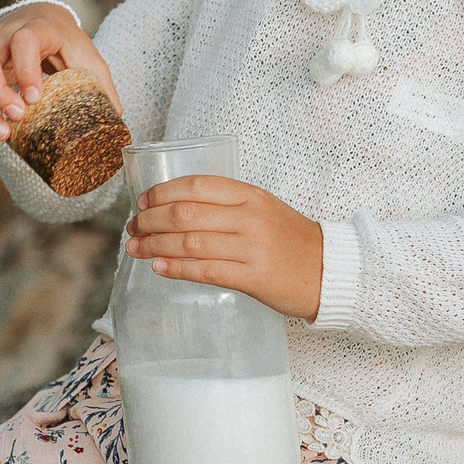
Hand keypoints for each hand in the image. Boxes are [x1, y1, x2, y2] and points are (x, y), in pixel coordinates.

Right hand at [0, 5, 118, 147]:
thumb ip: (100, 84)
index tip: (34, 97)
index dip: (25, 68)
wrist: (39, 20)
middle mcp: (3, 37)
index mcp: (35, 29)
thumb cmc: (65, 41)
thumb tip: (117, 119)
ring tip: (2, 135)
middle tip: (17, 117)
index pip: (22, 41)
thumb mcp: (86, 56)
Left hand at [124, 176, 323, 320]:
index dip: (162, 193)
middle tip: (133, 228)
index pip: (196, 186)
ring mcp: (252, 248)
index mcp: (250, 195)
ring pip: (190, 243)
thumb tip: (173, 209)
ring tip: (135, 249)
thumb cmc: (290, 240)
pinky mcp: (254, 278)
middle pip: (185, 214)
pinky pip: (206, 271)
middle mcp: (250, 218)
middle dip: (150, 220)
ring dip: (155, 245)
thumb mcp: (262, 209)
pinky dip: (176, 268)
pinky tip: (158, 267)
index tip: (141, 202)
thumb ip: (225, 206)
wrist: (331, 271)